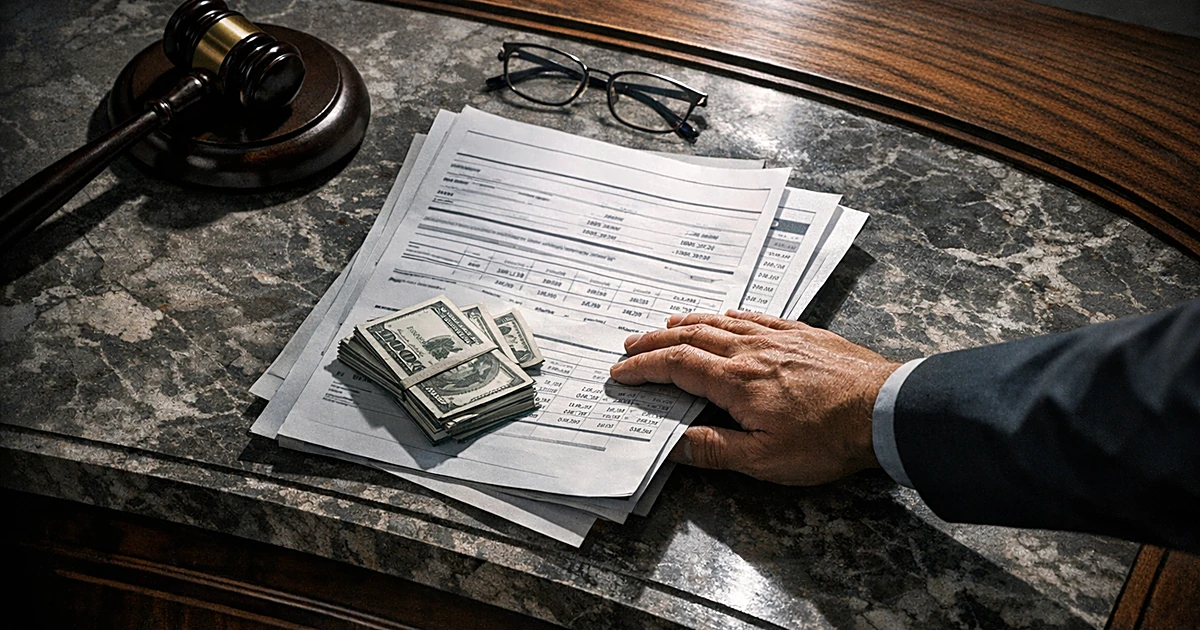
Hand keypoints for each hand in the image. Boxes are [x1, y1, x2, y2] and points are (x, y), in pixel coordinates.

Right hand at [609, 310, 901, 485]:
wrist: (885, 410)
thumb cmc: (828, 439)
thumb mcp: (765, 459)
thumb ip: (714, 450)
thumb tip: (671, 445)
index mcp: (736, 381)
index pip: (676, 367)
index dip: (644, 369)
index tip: (621, 373)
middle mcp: (751, 350)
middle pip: (691, 337)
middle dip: (655, 341)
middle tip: (630, 345)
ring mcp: (777, 338)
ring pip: (720, 322)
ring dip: (687, 323)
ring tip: (666, 325)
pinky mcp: (801, 334)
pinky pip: (754, 316)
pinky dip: (728, 315)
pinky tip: (725, 317)